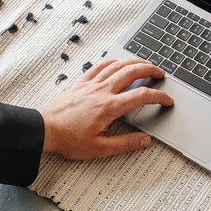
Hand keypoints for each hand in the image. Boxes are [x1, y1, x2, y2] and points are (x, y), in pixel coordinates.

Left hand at [39, 58, 172, 159]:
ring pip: (118, 65)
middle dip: (150, 70)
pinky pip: (100, 65)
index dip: (159, 97)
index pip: (141, 96)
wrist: (43, 129)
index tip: (167, 100)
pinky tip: (118, 62)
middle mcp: (102, 91)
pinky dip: (113, 61)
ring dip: (135, 62)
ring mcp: (91, 84)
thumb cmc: (67, 139)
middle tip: (161, 73)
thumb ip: (125, 144)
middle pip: (132, 72)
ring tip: (145, 64)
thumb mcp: (99, 148)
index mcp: (109, 107)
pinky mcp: (81, 82)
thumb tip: (145, 141)